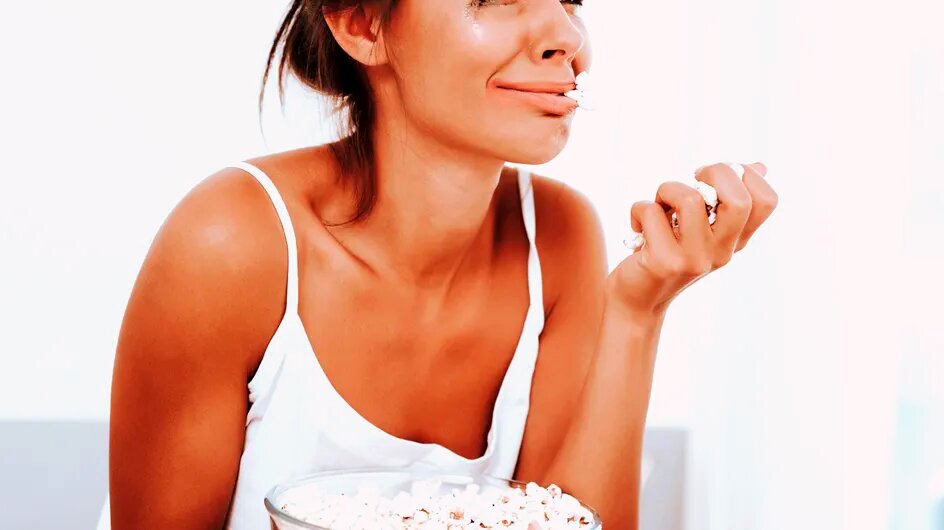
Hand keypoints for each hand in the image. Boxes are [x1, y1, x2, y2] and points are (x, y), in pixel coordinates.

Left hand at [607, 162, 778, 316]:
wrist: (637, 300)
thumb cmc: (668, 253)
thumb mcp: (702, 230)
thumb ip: (725, 201)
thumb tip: (759, 167)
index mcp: (735, 240)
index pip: (766, 201)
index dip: (745, 174)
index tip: (714, 177)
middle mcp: (721, 251)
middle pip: (739, 201)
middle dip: (715, 172)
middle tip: (693, 179)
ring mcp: (694, 259)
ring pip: (690, 200)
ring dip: (666, 189)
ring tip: (659, 205)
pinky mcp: (663, 262)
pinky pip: (651, 212)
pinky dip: (638, 210)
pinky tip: (637, 228)